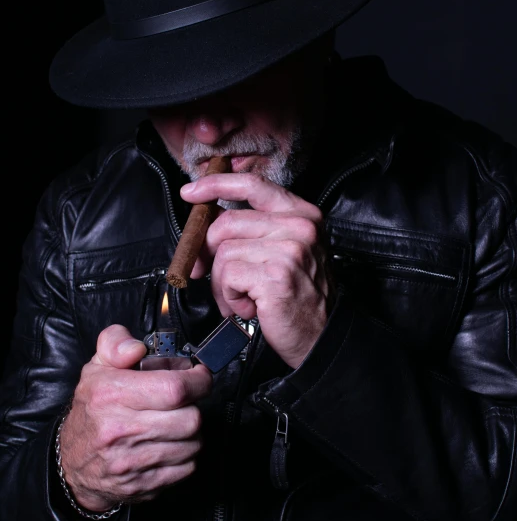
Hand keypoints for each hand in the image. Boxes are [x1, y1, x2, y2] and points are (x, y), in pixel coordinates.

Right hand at [59, 324, 211, 511]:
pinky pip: (187, 467)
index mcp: (111, 395)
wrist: (72, 464)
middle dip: (193, 406)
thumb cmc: (91, 411)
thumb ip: (116, 343)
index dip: (198, 381)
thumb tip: (137, 348)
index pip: (175, 389)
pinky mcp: (144, 485)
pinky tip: (169, 444)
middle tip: (183, 402)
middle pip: (190, 418)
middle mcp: (121, 430)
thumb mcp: (96, 367)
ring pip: (193, 444)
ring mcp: (132, 462)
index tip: (199, 377)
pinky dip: (186, 455)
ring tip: (174, 423)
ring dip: (191, 432)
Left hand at [180, 173, 333, 368]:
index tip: (191, 192)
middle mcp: (300, 227)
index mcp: (302, 214)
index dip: (216, 185)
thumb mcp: (284, 251)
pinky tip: (248, 306)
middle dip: (206, 250)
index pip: (252, 185)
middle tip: (206, 272)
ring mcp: (290, 250)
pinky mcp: (276, 275)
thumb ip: (254, 230)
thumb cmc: (299, 297)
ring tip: (241, 297)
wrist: (322, 336)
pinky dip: (229, 297)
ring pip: (224, 253)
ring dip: (222, 282)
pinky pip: (228, 277)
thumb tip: (205, 225)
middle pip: (227, 223)